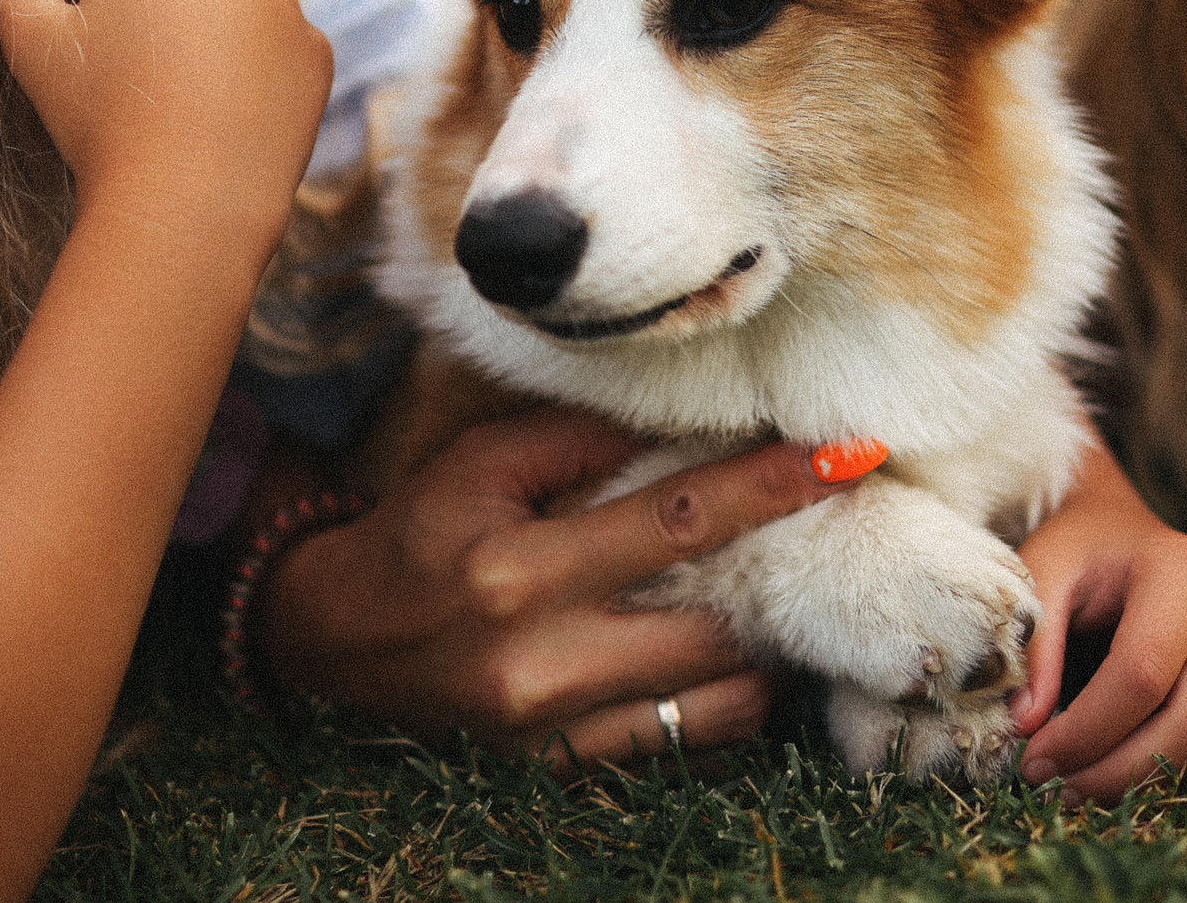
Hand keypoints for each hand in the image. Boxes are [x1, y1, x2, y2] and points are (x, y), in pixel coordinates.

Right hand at [0, 0, 331, 226]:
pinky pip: (271, 55)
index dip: (86, 16)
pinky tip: (224, 117)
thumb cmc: (99, 118)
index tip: (94, 65)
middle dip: (150, 19)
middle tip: (136, 87)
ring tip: (180, 105)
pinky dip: (251, 78)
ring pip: (224, 14)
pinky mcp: (314, 50)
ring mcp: (281, 1)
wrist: (186, 200)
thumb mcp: (26, 40)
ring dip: (203, 44)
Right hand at [259, 409, 854, 766]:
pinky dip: (722, 705)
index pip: (678, 520)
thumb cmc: (420, 531)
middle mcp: (542, 663)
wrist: (337, 638)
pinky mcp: (561, 770)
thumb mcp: (484, 464)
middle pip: (715, 626)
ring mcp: (555, 732)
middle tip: (834, 533)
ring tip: (778, 601)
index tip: (849, 456)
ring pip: (718, 704)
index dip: (771, 487)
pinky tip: (729, 661)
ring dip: (764, 651)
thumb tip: (688, 415)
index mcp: (519, 572)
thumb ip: (581, 438)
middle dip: (786, 576)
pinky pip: (683, 747)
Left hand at [1009, 446, 1186, 802]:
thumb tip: (1029, 724)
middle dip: (1120, 771)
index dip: (1087, 731)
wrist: (1134, 536)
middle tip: (1060, 788)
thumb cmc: (1086, 555)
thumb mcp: (1045, 572)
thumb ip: (1035, 642)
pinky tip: (1132, 768)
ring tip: (1087, 783)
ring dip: (1153, 781)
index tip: (1035, 761)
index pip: (1142, 674)